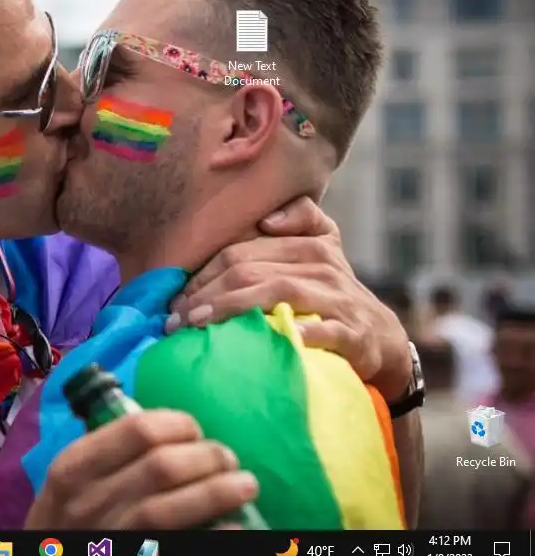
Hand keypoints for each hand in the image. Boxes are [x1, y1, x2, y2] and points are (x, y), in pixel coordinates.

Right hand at [25, 410, 257, 528]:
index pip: (137, 429)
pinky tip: (236, 526)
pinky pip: (178, 549)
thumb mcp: (69, 482)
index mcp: (73, 468)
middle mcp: (87, 503)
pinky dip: (213, 536)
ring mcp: (108, 539)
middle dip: (207, 457)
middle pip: (162, 466)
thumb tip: (170, 428)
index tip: (195, 430)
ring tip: (246, 484)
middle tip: (227, 458)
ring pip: (170, 509)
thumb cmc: (65, 520)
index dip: (178, 424)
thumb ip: (106, 454)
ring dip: (218, 492)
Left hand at [166, 197, 411, 401]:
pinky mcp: (353, 332)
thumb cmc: (331, 293)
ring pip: (277, 292)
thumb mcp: (320, 248)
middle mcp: (323, 264)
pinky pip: (322, 329)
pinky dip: (297, 332)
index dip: (201, 274)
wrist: (382, 338)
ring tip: (199, 326)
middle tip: (175, 319)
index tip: (173, 299)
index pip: (239, 251)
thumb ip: (297, 220)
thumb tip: (266, 217)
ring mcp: (339, 298)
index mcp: (308, 241)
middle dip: (205, 294)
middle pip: (250, 270)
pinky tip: (271, 338)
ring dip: (231, 308)